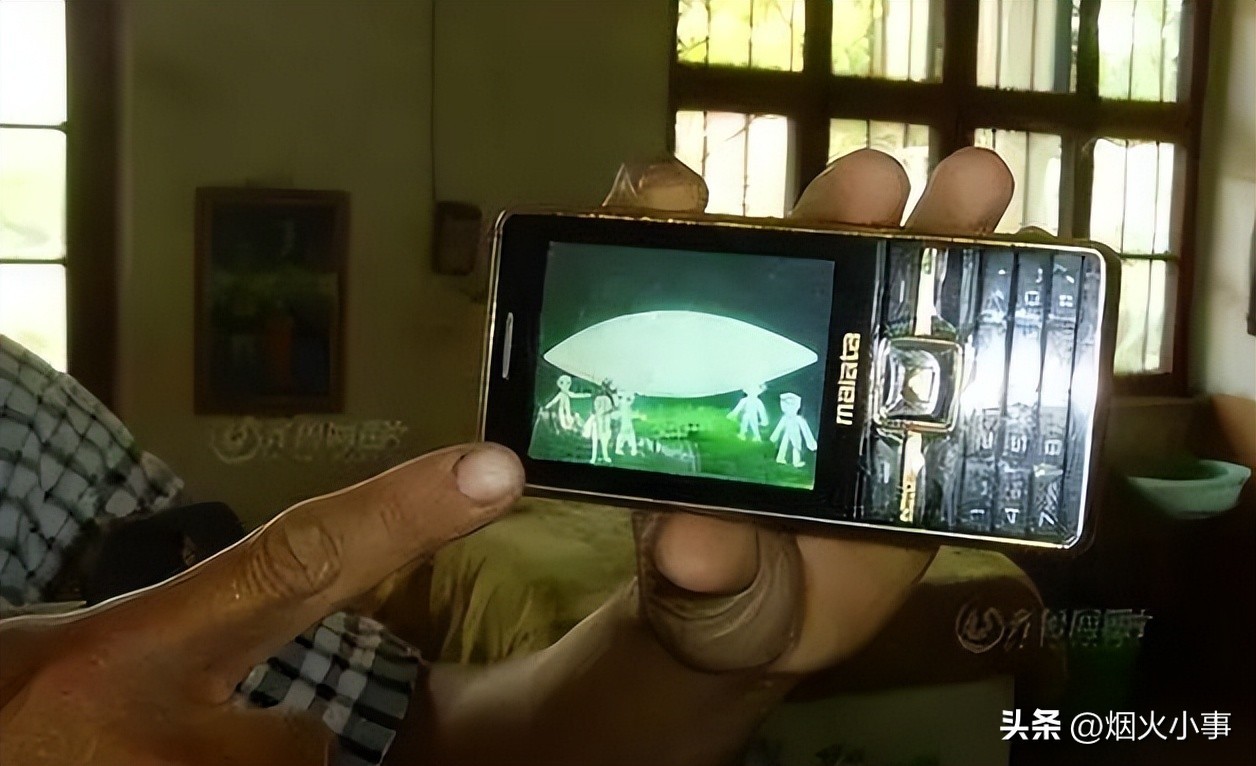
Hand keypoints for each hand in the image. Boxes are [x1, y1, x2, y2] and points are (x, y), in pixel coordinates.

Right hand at [0, 444, 522, 765]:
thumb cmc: (17, 704)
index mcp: (133, 650)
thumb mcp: (91, 655)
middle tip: (148, 745)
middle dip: (255, 752)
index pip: (295, 560)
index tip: (495, 470)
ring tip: (129, 758)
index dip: (401, 514)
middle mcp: (166, 737)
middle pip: (300, 747)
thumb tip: (302, 686)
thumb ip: (206, 641)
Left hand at [636, 147, 1012, 673]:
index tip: (682, 195)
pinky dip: (999, 296)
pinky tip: (1035, 267)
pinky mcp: (928, 405)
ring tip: (978, 185)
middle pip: (801, 251)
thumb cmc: (720, 593)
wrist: (793, 627)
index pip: (667, 264)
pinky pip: (965, 342)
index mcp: (695, 363)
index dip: (662, 214)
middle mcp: (775, 343)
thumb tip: (688, 545)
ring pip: (894, 275)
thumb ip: (697, 566)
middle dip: (836, 203)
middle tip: (873, 186)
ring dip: (937, 222)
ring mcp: (858, 366)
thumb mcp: (700, 586)